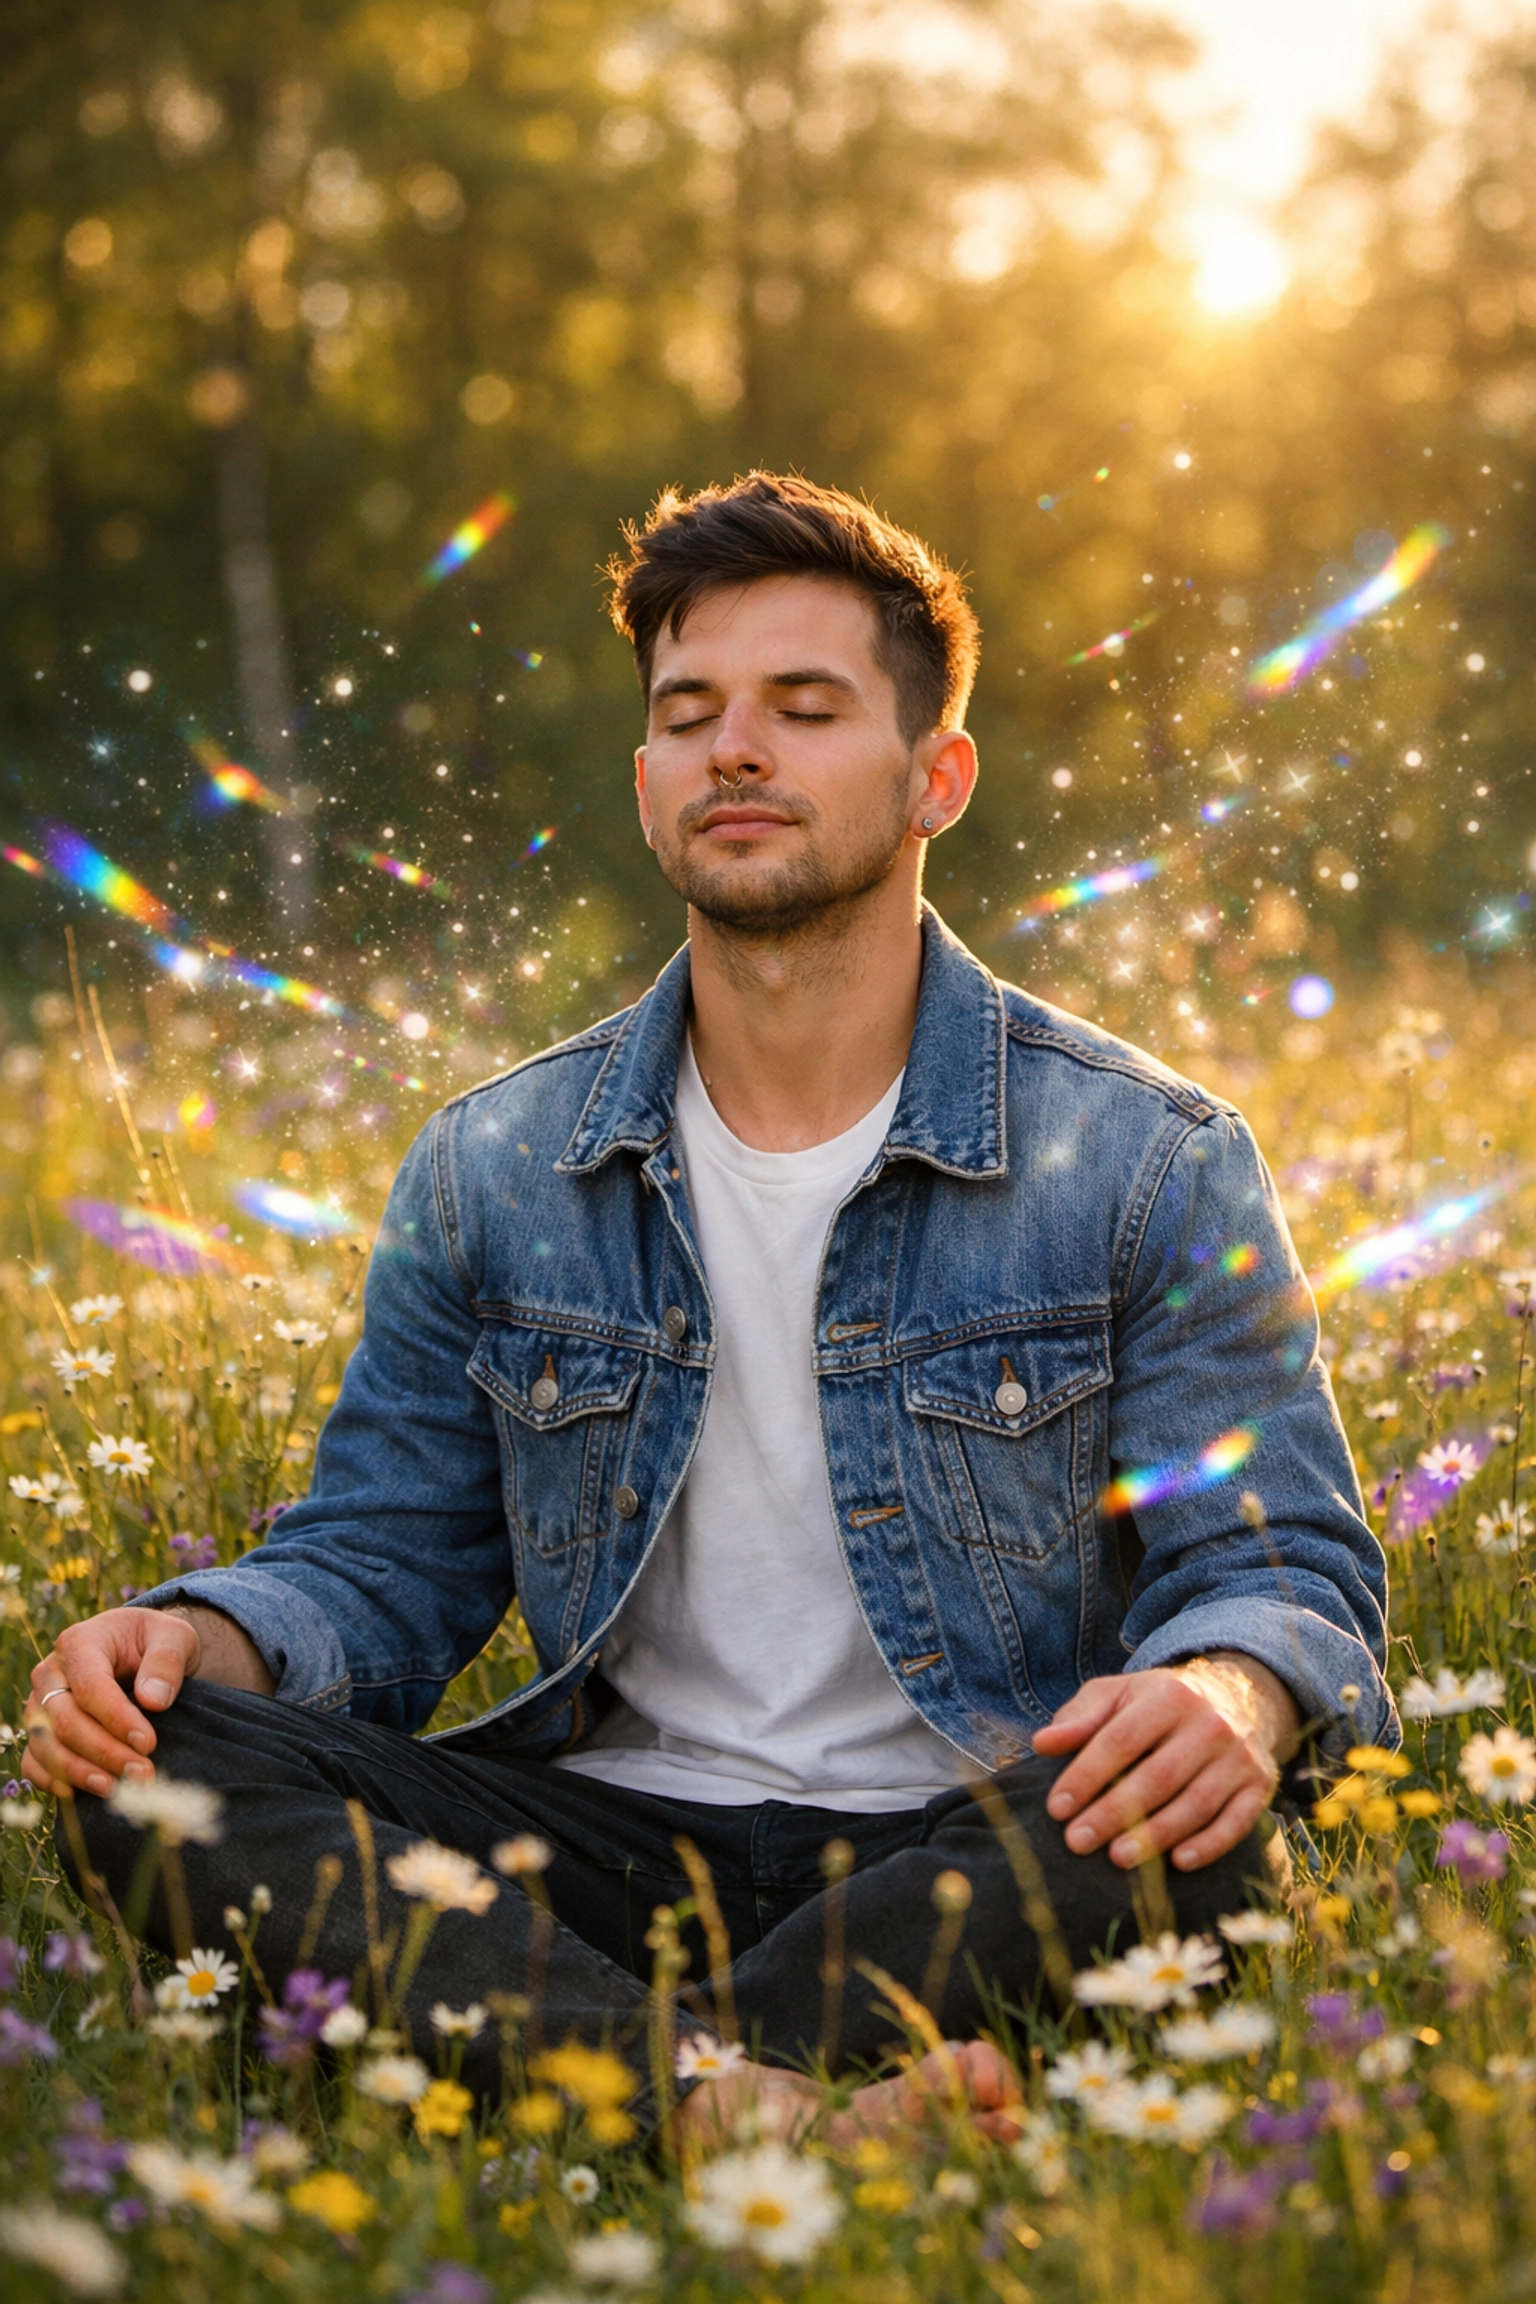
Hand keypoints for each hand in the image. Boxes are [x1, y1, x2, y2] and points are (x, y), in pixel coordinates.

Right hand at [21, 1604, 272, 1800]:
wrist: (140, 1651)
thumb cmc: (155, 1642)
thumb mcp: (175, 1637)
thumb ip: (166, 1661)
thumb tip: (153, 1700)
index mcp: (80, 1643)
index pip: (90, 1687)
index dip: (117, 1719)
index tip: (148, 1744)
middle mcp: (50, 1674)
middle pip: (66, 1722)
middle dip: (105, 1753)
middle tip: (143, 1774)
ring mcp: (39, 1705)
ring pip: (47, 1746)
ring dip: (82, 1773)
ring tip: (120, 1790)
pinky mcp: (38, 1732)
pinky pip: (33, 1762)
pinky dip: (55, 1781)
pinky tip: (88, 1792)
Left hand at [1031, 1657, 1297, 1872]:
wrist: (1234, 1698)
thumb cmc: (1157, 1705)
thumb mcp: (1117, 1696)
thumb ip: (1079, 1717)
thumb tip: (1043, 1743)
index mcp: (1168, 1695)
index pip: (1120, 1740)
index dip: (1086, 1776)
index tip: (1056, 1808)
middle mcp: (1209, 1723)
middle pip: (1157, 1777)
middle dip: (1114, 1813)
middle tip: (1078, 1842)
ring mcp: (1238, 1756)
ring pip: (1195, 1803)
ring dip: (1156, 1836)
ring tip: (1117, 1859)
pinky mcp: (1260, 1785)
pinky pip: (1236, 1822)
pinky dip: (1210, 1845)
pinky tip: (1179, 1862)